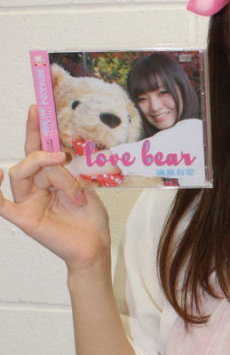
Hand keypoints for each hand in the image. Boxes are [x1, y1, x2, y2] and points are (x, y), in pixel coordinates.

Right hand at [0, 106, 110, 269]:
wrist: (95, 247)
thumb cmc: (90, 219)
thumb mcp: (83, 186)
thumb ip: (67, 170)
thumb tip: (58, 153)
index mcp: (48, 177)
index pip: (37, 148)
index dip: (36, 128)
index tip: (38, 106)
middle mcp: (34, 187)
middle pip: (32, 160)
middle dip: (46, 155)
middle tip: (60, 155)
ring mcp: (27, 202)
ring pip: (26, 174)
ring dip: (54, 179)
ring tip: (75, 194)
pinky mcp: (24, 218)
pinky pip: (1, 204)